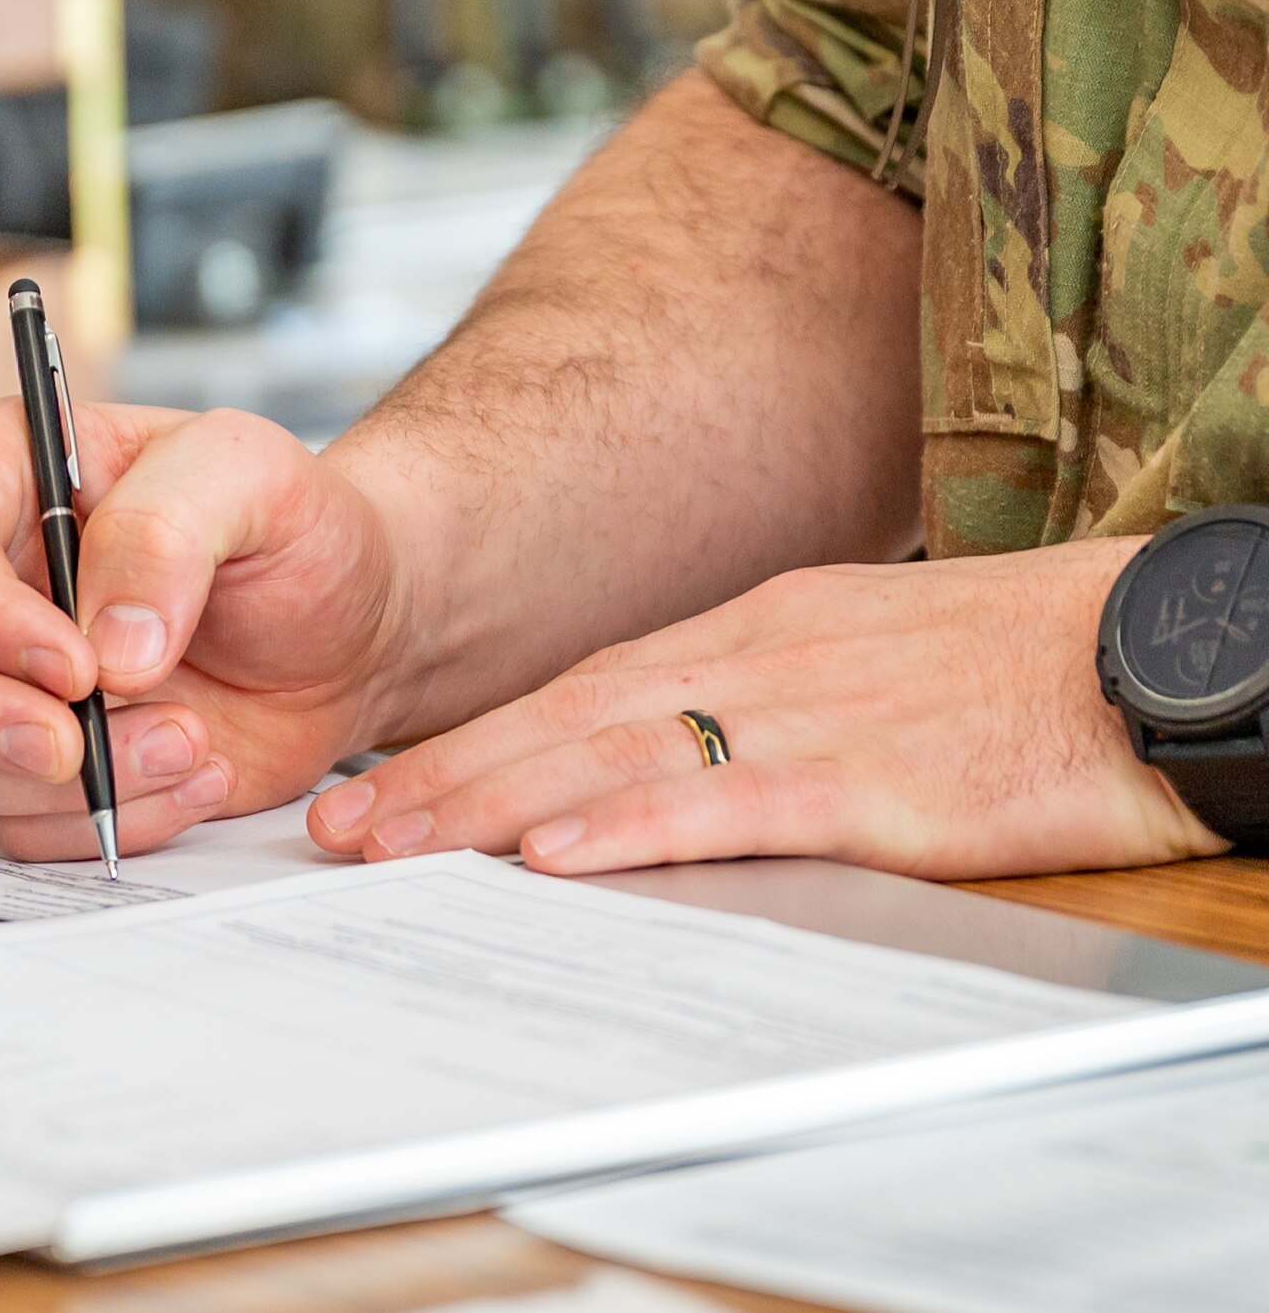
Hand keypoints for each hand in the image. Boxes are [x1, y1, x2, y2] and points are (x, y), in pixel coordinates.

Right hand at [0, 399, 415, 859]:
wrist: (352, 628)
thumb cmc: (295, 529)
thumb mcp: (254, 476)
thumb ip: (170, 529)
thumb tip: (106, 643)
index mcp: (3, 473)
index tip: (76, 666)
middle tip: (65, 746)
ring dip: (68, 778)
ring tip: (193, 738)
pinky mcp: (35, 762)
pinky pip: (17, 821)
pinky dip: (109, 819)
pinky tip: (195, 772)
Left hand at [308, 540, 1227, 878]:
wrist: (1145, 645)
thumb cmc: (1007, 663)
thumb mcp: (855, 655)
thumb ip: (752, 697)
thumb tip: (657, 754)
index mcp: (752, 632)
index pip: (580, 688)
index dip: (475, 738)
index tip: (390, 781)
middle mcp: (755, 660)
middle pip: (567, 719)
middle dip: (445, 775)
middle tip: (341, 827)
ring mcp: (807, 715)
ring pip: (616, 759)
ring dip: (494, 804)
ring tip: (397, 843)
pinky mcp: (872, 780)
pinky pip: (730, 804)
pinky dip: (634, 828)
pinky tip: (558, 855)